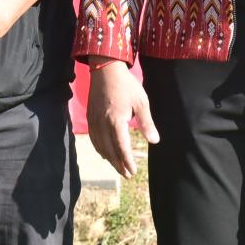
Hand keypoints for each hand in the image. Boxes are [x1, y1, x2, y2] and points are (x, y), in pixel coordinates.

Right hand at [87, 59, 156, 177]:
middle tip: (127, 174)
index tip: (133, 171)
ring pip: (99, 144)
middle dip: (118, 163)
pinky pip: (93, 137)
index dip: (127, 160)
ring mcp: (94, 119)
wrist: (105, 69)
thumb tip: (154, 141)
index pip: (121, 147)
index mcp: (116, 120)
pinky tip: (104, 152)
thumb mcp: (141, 102)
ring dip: (108, 158)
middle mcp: (102, 122)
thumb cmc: (126, 85)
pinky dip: (98, 147)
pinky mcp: (90, 116)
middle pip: (109, 149)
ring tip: (117, 167)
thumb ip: (146, 123)